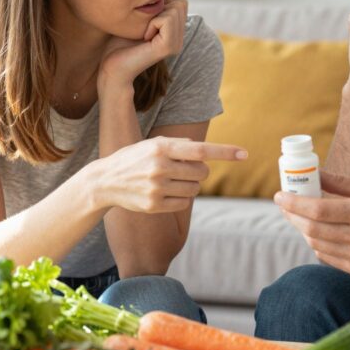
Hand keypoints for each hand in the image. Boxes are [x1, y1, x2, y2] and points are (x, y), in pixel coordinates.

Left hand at [99, 0, 187, 93]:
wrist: (112, 67)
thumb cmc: (119, 43)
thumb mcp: (139, 19)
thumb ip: (153, 7)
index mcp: (175, 33)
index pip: (181, 3)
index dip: (161, 3)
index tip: (145, 21)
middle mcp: (179, 39)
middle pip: (180, 3)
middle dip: (159, 8)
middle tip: (144, 27)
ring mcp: (176, 44)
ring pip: (175, 9)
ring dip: (154, 15)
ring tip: (144, 33)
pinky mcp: (169, 47)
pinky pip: (167, 19)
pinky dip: (152, 22)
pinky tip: (144, 37)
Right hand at [99, 136, 246, 213]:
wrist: (105, 182)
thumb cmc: (134, 158)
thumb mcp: (152, 144)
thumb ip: (178, 145)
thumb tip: (204, 150)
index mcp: (161, 147)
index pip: (200, 150)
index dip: (224, 152)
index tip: (244, 154)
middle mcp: (160, 167)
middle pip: (202, 172)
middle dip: (200, 171)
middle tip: (185, 169)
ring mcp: (157, 188)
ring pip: (195, 189)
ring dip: (191, 185)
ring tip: (172, 180)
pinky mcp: (154, 205)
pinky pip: (184, 203)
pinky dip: (181, 198)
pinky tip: (165, 192)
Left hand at [274, 171, 349, 275]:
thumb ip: (342, 182)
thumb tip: (314, 173)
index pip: (318, 210)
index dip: (294, 203)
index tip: (279, 195)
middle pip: (313, 229)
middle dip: (293, 216)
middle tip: (285, 205)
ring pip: (317, 244)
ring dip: (303, 229)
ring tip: (300, 216)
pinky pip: (326, 257)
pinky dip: (317, 243)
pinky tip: (317, 232)